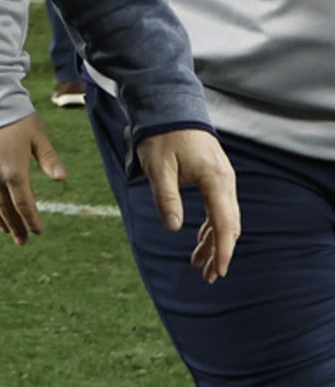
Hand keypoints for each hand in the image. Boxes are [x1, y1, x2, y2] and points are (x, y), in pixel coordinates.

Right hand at [0, 113, 66, 244]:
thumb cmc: (16, 116)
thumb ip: (49, 159)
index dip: (31, 220)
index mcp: (14, 171)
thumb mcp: (38, 136)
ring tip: (7, 232)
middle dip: (15, 226)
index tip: (38, 231)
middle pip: (6, 208)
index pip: (24, 204)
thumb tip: (62, 179)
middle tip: (23, 241)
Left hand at [133, 128, 239, 282]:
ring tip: (200, 265)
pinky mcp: (215, 178)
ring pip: (224, 219)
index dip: (222, 251)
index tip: (218, 271)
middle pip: (229, 226)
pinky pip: (218, 209)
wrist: (171, 110)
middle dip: (220, 252)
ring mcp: (223, 180)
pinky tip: (200, 240)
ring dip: (214, 242)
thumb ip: (167, 197)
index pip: (225, 224)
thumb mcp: (158, 167)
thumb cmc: (162, 136)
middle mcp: (226, 182)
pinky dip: (211, 227)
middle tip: (208, 277)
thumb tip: (173, 228)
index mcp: (216, 180)